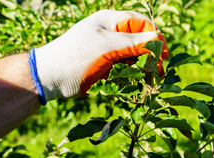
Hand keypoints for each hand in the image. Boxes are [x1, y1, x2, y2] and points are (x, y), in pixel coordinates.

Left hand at [33, 10, 167, 101]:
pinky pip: (127, 66)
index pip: (142, 24)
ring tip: (151, 79)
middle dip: (152, 54)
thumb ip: (133, 43)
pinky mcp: (107, 65)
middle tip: (159, 72)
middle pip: (141, 40)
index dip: (155, 37)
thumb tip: (158, 39)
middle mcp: (112, 33)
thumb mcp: (107, 47)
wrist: (51, 77)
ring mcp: (109, 49)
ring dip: (145, 66)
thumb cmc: (76, 57)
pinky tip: (138, 81)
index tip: (163, 55)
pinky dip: (134, 73)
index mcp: (111, 21)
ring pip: (136, 55)